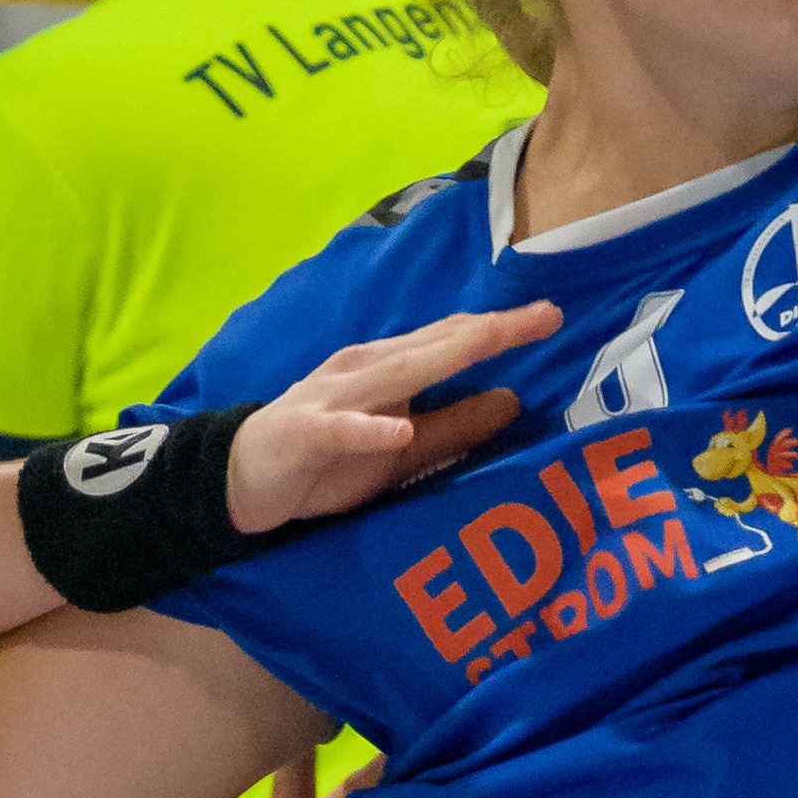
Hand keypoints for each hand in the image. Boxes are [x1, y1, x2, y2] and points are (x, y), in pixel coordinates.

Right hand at [226, 306, 558, 533]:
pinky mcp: (305, 432)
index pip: (453, 342)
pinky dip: (369, 428)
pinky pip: (341, 429)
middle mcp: (366, 369)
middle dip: (489, 331)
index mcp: (391, 368)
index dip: (502, 330)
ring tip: (489, 343)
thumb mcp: (405, 448)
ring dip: (442, 358)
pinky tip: (398, 429)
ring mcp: (334, 397)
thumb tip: (513, 401)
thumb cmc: (328, 462)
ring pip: (394, 373)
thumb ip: (455, 427)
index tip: (553, 317)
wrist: (243, 481)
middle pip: (435, 345)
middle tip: (544, 317)